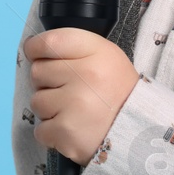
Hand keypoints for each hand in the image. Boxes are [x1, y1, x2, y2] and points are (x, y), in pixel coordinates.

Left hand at [23, 27, 140, 164]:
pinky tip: (73, 129)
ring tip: (75, 112)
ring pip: (37, 102)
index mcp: (97, 52)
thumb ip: (73, 48)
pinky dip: (52, 133)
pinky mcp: (67, 132)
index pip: (49, 41)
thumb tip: (33, 50)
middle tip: (71, 91)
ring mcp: (75, 104)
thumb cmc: (116, 93)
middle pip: (37, 71)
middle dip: (48, 83)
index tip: (37, 55)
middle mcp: (86, 75)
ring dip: (50, 110)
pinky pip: (40, 130)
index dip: (35, 48)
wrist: (139, 132)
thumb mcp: (106, 57)